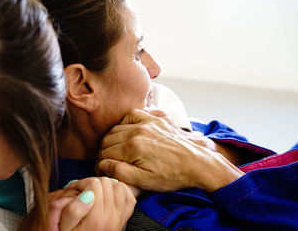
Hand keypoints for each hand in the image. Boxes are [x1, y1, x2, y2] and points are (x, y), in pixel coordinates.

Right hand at [47, 177, 135, 230]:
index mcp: (96, 219)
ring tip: (95, 191)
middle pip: (106, 182)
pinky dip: (120, 191)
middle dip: (92, 182)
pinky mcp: (124, 218)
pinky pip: (129, 196)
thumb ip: (72, 211)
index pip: (94, 184)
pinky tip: (109, 194)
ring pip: (119, 186)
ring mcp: (119, 218)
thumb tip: (86, 194)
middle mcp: (111, 218)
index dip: (81, 182)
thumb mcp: (62, 227)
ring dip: (106, 185)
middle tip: (82, 189)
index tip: (74, 188)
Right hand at [97, 109, 243, 191]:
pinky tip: (125, 132)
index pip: (105, 153)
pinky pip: (133, 115)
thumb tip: (103, 164)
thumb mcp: (145, 181)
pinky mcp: (155, 120)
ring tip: (113, 151)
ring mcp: (147, 123)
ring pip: (117, 127)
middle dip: (104, 152)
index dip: (100, 164)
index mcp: (134, 147)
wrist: (196, 164)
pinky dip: (124, 122)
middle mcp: (138, 131)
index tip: (102, 170)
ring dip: (111, 139)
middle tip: (106, 162)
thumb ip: (121, 172)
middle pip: (108, 139)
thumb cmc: (172, 175)